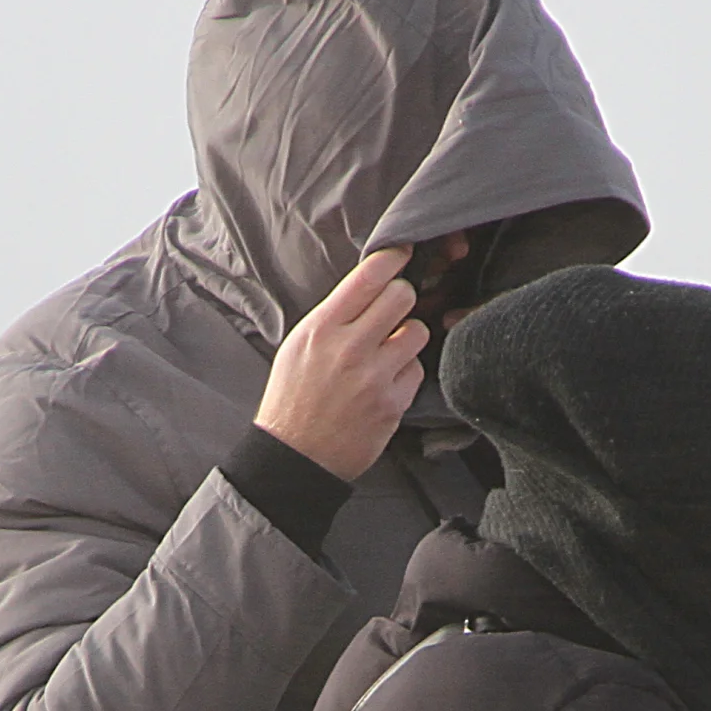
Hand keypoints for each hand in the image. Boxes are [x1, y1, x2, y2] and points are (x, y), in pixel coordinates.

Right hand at [255, 249, 426, 481]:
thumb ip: (333, 316)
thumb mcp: (298, 346)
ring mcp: (374, 377)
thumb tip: (368, 286)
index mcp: (321, 329)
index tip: (401, 254)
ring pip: (417, 331)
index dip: (393, 258)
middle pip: (402, 296)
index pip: (368, 277)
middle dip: (402, 298)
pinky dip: (405, 372)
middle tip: (393, 310)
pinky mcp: (392, 404)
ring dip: (407, 336)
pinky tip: (385, 382)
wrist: (296, 456)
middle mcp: (349, 349)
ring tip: (388, 350)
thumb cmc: (293, 398)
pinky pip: (417, 370)